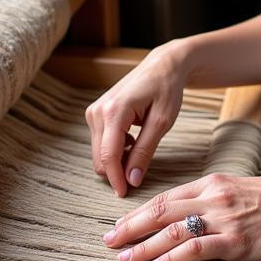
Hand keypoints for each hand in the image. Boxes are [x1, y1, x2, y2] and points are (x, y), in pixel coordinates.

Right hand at [84, 43, 187, 196]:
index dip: (116, 179)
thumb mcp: (162, 122)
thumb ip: (145, 151)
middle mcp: (98, 111)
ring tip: (140, 151)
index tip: (125, 195)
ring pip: (98, 152)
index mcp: (114, 111)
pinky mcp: (95, 113)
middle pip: (100, 157)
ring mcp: (94, 111)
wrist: (162, 66)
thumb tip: (132, 180)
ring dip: (117, 160)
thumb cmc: (166, 89)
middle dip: (117, 171)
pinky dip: (115, 150)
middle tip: (141, 172)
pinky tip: (133, 142)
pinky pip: (100, 143)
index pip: (108, 155)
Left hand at [102, 173, 260, 260]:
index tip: (119, 224)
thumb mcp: (239, 191)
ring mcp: (224, 219)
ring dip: (144, 245)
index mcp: (212, 183)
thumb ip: (212, 201)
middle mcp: (213, 198)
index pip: (165, 198)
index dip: (138, 212)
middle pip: (161, 212)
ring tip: (124, 258)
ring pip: (173, 230)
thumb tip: (186, 219)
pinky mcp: (237, 241)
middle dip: (130, 227)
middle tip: (107, 241)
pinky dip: (173, 257)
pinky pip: (197, 248)